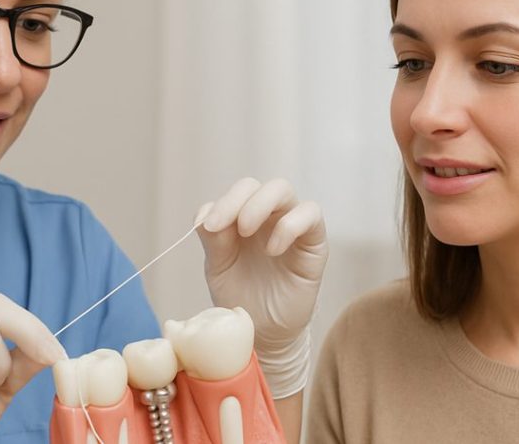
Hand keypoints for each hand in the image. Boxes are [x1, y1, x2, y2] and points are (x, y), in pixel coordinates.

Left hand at [195, 178, 327, 397]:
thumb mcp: (219, 267)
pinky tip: (273, 249)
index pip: (236, 193)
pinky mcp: (314, 243)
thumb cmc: (241, 297)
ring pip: (283, 190)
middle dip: (237, 200)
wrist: (263, 332)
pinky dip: (290, 224)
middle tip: (223, 226)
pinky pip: (310, 215)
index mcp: (244, 219)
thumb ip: (213, 239)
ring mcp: (292, 226)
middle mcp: (268, 217)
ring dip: (260, 204)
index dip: (221, 202)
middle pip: (258, 186)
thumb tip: (204, 215)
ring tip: (246, 232)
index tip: (207, 226)